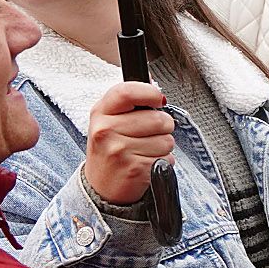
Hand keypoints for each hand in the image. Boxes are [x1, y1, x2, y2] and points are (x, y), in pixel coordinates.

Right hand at [82, 80, 175, 207]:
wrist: (101, 187)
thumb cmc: (111, 149)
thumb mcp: (109, 119)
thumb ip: (130, 100)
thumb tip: (152, 80)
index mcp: (100, 112)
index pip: (127, 92)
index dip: (150, 93)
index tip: (159, 100)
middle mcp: (106, 130)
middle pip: (158, 119)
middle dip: (163, 127)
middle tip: (148, 135)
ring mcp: (119, 151)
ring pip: (167, 140)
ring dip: (163, 147)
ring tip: (144, 151)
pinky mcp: (134, 169)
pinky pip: (167, 159)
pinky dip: (163, 163)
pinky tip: (146, 164)